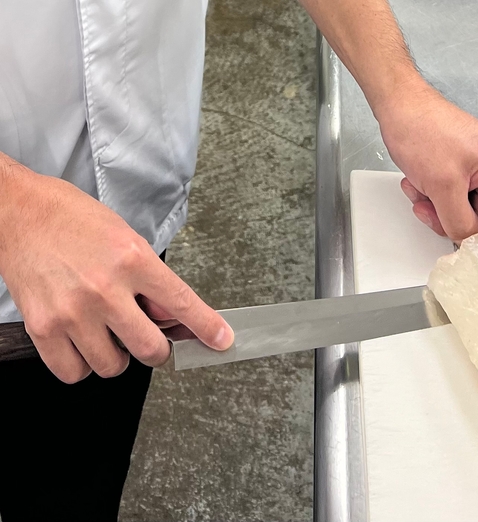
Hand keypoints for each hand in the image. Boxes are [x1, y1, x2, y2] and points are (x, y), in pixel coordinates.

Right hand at [0, 159, 233, 382]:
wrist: (18, 212)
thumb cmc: (74, 220)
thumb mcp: (127, 238)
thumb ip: (151, 280)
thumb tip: (173, 318)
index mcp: (133, 260)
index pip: (183, 304)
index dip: (208, 328)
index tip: (221, 340)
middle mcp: (106, 289)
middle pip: (151, 349)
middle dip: (156, 348)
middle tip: (146, 337)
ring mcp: (74, 312)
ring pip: (114, 366)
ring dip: (117, 356)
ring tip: (107, 334)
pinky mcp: (43, 327)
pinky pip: (74, 372)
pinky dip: (83, 365)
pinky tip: (83, 343)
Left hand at [375, 79, 477, 245]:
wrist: (397, 105)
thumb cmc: (421, 131)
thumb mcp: (442, 186)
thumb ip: (460, 222)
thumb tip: (470, 245)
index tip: (464, 252)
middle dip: (451, 219)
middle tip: (428, 211)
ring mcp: (477, 167)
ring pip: (462, 210)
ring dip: (437, 209)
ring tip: (419, 191)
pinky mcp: (458, 167)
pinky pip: (450, 197)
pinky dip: (431, 197)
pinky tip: (416, 183)